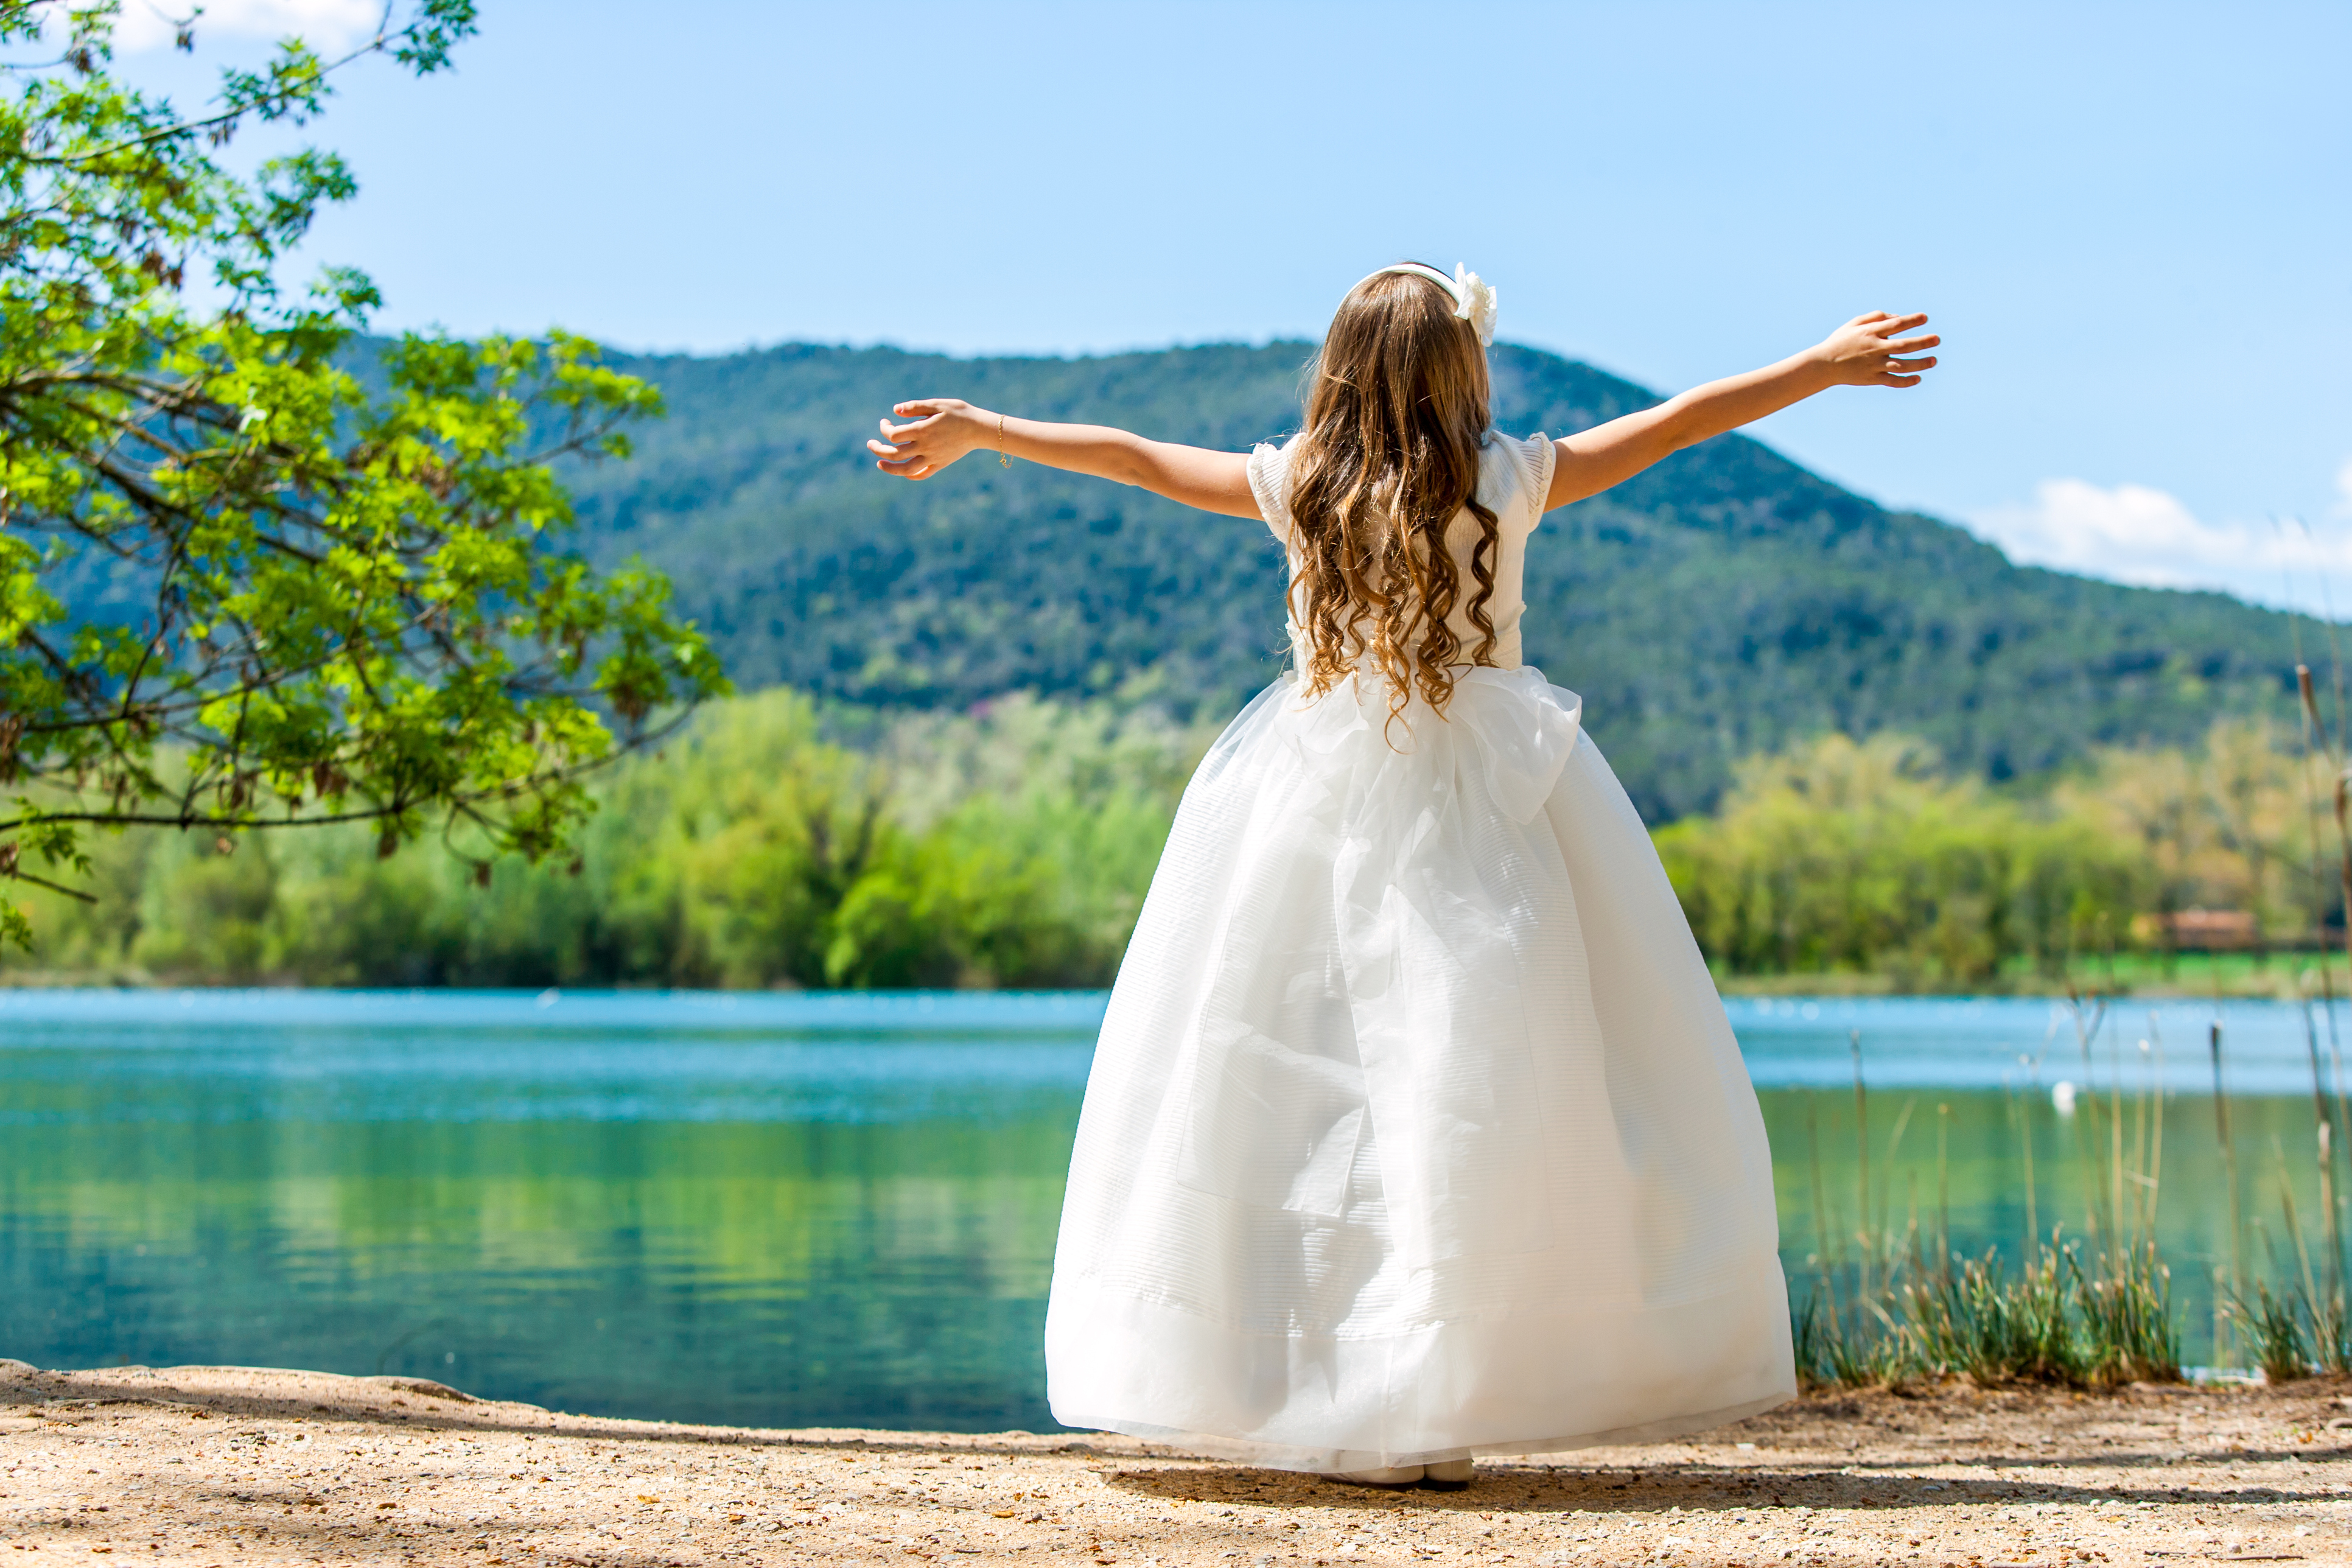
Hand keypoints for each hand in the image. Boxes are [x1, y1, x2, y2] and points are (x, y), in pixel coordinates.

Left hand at [866, 398, 991, 479]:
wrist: (979, 428)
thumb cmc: (959, 412)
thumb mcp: (937, 404)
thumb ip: (915, 407)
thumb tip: (895, 410)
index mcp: (922, 430)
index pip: (894, 435)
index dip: (884, 429)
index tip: (885, 422)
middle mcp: (925, 446)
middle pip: (895, 453)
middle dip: (879, 449)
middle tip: (870, 445)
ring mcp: (932, 458)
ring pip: (906, 468)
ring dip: (889, 468)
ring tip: (879, 464)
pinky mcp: (940, 464)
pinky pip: (923, 474)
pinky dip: (911, 475)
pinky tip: (904, 472)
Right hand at [1814, 312, 1940, 387]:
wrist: (1824, 364)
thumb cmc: (1841, 341)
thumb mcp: (1854, 323)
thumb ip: (1876, 317)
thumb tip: (1898, 317)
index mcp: (1870, 332)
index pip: (1896, 324)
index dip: (1912, 320)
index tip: (1925, 318)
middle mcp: (1874, 348)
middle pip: (1904, 345)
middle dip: (1923, 342)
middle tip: (1937, 339)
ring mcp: (1874, 365)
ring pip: (1902, 365)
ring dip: (1920, 363)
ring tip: (1934, 360)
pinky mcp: (1872, 378)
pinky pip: (1892, 381)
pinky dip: (1906, 381)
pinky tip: (1918, 378)